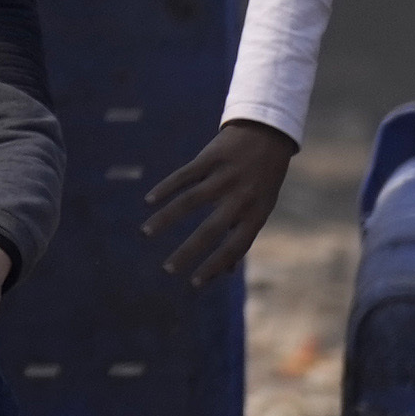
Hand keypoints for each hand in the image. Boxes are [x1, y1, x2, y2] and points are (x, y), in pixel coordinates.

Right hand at [142, 120, 296, 284]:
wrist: (268, 133)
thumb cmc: (262, 179)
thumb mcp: (261, 207)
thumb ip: (241, 236)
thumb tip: (224, 272)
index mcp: (256, 213)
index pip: (234, 246)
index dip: (214, 266)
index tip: (193, 283)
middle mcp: (241, 196)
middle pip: (210, 229)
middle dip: (188, 252)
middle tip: (167, 269)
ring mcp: (225, 176)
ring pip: (190, 202)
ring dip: (166, 219)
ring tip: (146, 233)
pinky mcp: (211, 157)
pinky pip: (183, 176)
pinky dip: (165, 189)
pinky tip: (148, 201)